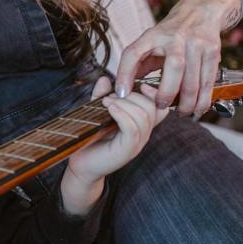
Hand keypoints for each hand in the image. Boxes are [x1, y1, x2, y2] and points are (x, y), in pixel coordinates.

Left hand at [61, 77, 167, 214]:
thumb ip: (102, 96)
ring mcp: (137, 143)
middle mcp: (143, 133)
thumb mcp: (97, 112)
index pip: (161, 106)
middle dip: (132, 95)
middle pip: (152, 107)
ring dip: (123, 103)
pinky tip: (109, 109)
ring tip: (105, 102)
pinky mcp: (127, 150)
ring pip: (143, 116)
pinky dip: (122, 114)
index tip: (137, 85)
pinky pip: (132, 129)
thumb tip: (104, 78)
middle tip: (110, 96)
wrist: (82, 164)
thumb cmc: (91, 138)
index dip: (153, 92)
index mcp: (141, 124)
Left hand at [115, 0, 223, 115]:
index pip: (133, 53)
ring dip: (186, 102)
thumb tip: (123, 90)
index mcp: (152, 35)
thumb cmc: (169, 34)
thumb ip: (137, 63)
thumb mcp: (149, 42)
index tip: (121, 94)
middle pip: (174, 68)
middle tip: (160, 106)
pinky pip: (208, 82)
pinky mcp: (213, 52)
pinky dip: (203, 100)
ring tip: (180, 112)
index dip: (124, 74)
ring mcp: (196, 44)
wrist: (199, 13)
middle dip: (166, 93)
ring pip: (194, 79)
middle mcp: (175, 38)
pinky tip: (197, 109)